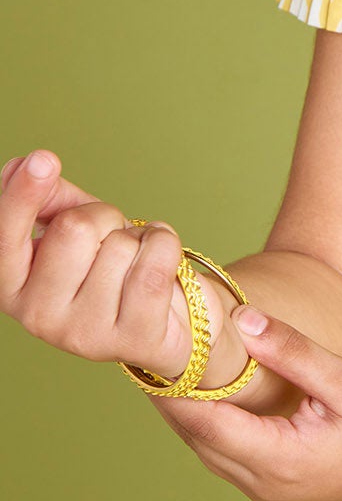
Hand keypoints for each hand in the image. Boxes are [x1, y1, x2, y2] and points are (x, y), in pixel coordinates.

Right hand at [0, 148, 232, 382]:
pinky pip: (156, 263)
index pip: (5, 237)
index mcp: (12, 286)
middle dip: (103, 217)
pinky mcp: (132, 341)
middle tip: (110, 239)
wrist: (164, 320)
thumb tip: (29, 166)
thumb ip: (50, 200)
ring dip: (136, 238)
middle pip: (75, 228)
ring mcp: (84, 335)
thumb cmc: (110, 267)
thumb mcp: (75, 228)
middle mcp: (38, 317)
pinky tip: (162, 263)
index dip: (22, 195)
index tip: (42, 160)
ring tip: (133, 262)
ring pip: (119, 246)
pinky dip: (166, 245)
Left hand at [146, 308, 341, 500]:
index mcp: (278, 459)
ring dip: (187, 411)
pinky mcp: (273, 488)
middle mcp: (262, 484)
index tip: (150, 350)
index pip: (203, 420)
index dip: (171, 387)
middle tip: (150, 348)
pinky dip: (209, 425)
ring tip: (168, 365)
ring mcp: (266, 492)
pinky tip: (206, 394)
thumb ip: (292, 351)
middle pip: (196, 436)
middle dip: (171, 396)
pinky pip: (225, 455)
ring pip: (206, 448)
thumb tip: (241, 319)